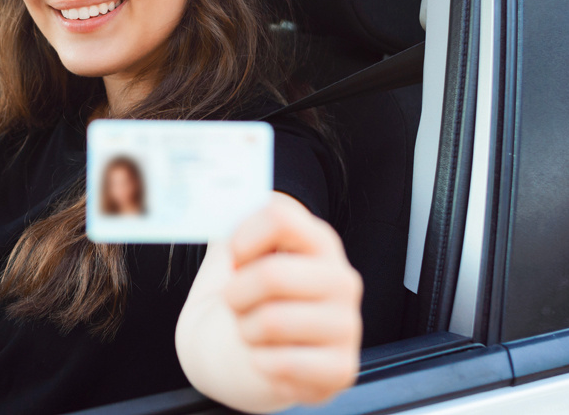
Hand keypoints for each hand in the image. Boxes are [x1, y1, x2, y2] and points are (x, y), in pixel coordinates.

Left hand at [224, 194, 362, 405]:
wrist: (241, 353)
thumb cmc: (243, 298)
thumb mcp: (236, 252)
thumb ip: (232, 219)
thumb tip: (221, 197)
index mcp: (320, 242)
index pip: (280, 218)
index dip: (243, 237)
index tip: (233, 256)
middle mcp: (342, 280)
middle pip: (271, 275)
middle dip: (235, 294)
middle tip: (235, 302)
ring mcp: (347, 326)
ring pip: (272, 321)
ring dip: (246, 330)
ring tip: (252, 330)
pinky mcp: (341, 369)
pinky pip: (281, 364)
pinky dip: (259, 362)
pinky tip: (267, 358)